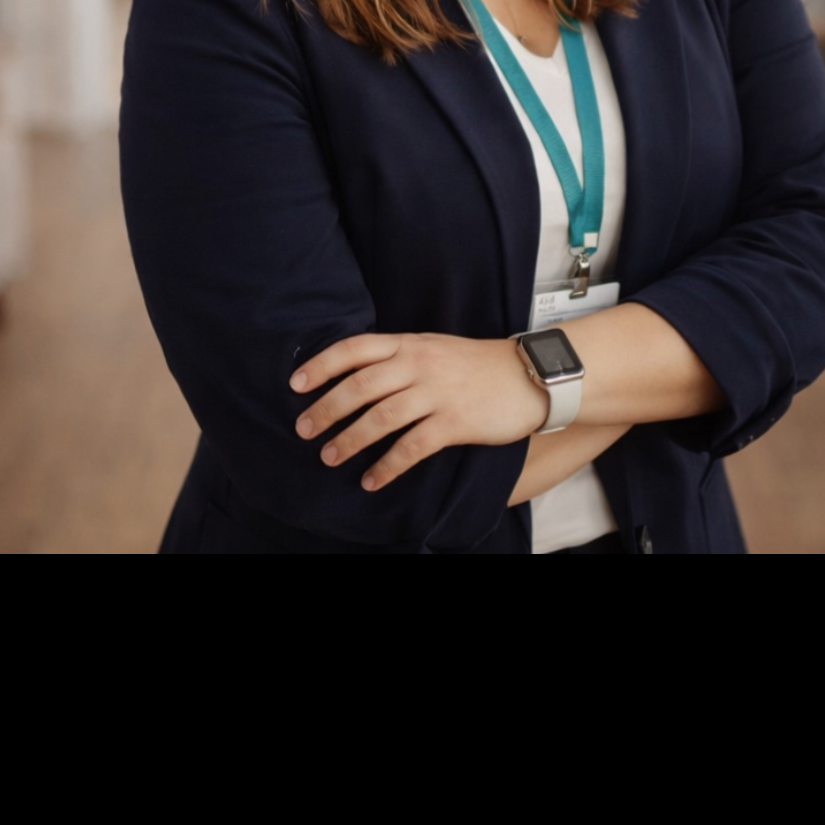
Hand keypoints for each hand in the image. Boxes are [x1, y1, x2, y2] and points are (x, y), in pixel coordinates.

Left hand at [290, 334, 547, 492]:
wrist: (528, 376)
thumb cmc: (475, 365)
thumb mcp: (433, 348)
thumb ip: (398, 358)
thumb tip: (354, 377)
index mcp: (409, 344)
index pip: (355, 348)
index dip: (322, 365)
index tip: (296, 385)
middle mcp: (418, 365)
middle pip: (361, 385)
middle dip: (327, 408)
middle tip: (303, 430)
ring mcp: (437, 393)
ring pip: (381, 416)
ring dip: (350, 439)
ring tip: (329, 458)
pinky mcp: (454, 422)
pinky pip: (412, 447)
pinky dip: (387, 465)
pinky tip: (372, 480)